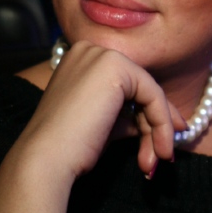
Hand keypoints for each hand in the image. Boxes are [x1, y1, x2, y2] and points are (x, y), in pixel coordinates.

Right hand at [16, 41, 186, 181]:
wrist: (47, 157)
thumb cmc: (70, 146)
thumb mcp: (104, 124)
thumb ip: (126, 114)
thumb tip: (159, 120)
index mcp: (81, 60)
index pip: (127, 84)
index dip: (149, 113)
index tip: (164, 142)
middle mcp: (90, 50)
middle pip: (139, 86)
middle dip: (156, 124)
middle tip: (164, 156)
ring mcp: (102, 55)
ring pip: (149, 91)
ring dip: (158, 131)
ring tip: (154, 162)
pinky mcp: (115, 66)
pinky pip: (153, 95)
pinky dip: (161, 124)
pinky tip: (159, 149)